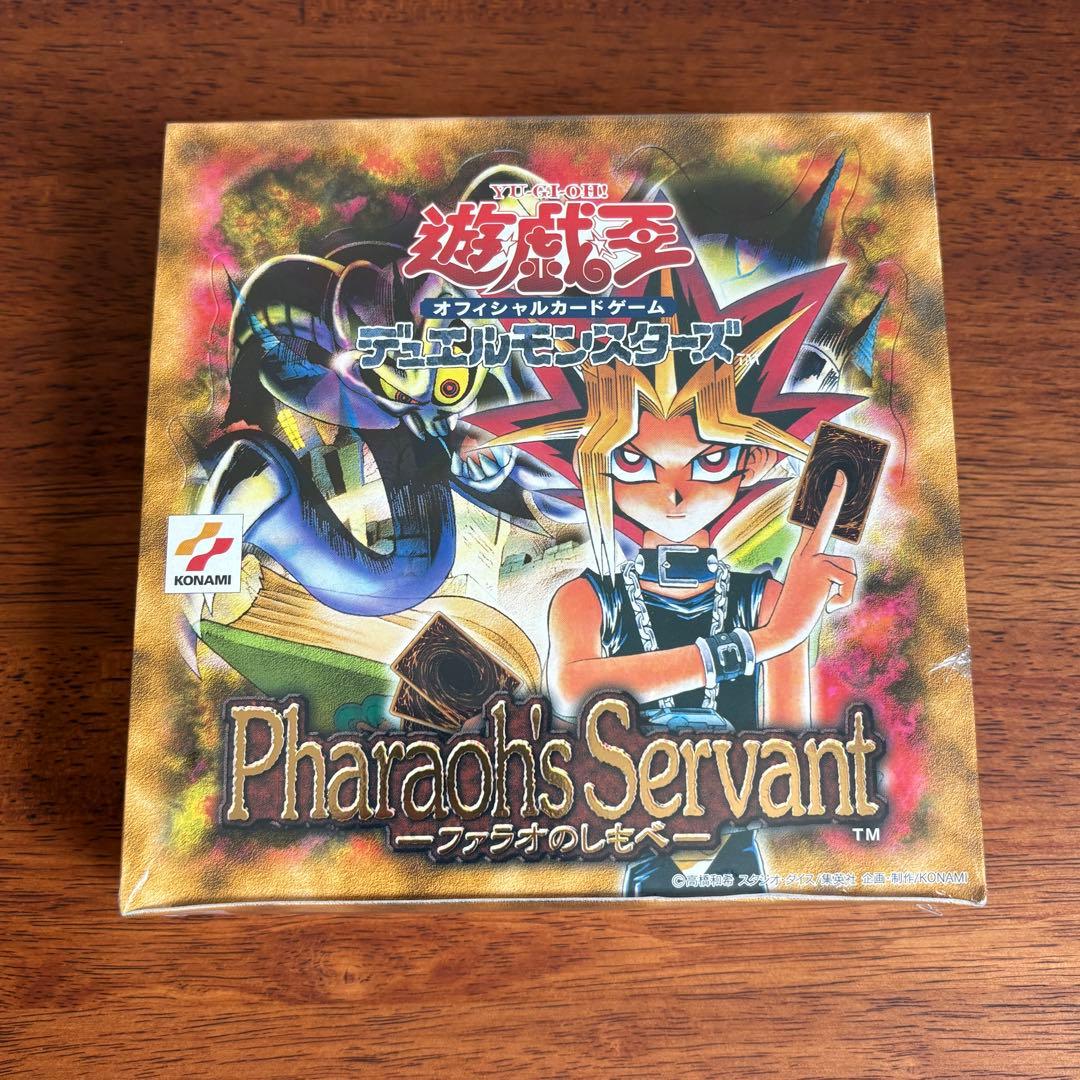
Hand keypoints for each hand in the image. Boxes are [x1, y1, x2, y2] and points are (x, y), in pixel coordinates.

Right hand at [752, 471, 857, 660]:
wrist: (784, 629)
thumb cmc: (800, 611)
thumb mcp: (815, 589)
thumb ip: (827, 573)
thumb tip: (844, 569)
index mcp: (802, 556)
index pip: (814, 523)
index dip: (825, 501)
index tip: (835, 477)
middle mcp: (805, 553)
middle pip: (824, 521)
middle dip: (834, 496)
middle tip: (841, 473)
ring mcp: (811, 560)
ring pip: (849, 567)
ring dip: (845, 590)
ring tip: (827, 602)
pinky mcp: (820, 570)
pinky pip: (848, 581)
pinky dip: (844, 599)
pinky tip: (827, 606)